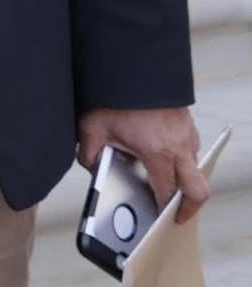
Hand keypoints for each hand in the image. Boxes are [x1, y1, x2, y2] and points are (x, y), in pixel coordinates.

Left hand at [80, 106, 209, 224]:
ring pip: (194, 168)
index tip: (159, 219)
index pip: (168, 193)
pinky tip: (162, 158)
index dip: (164, 210)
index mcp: (159, 153)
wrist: (132, 66)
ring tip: (165, 186)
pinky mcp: (187, 123)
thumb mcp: (92, 128)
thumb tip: (92, 169)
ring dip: (184, 180)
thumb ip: (89, 155)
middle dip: (190, 208)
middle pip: (198, 190)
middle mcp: (179, 146)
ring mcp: (187, 134)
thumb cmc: (114, 97)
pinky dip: (182, 159)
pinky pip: (191, 149)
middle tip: (177, 216)